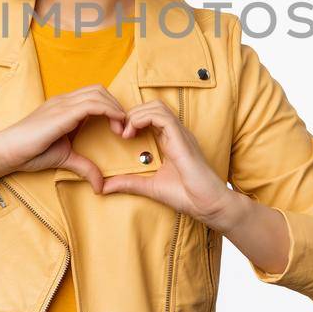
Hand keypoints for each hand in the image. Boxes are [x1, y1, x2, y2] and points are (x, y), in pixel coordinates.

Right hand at [0, 84, 124, 193]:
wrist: (7, 151)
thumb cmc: (30, 152)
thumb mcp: (65, 158)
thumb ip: (85, 167)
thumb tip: (100, 186)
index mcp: (64, 107)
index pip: (94, 95)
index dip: (111, 108)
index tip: (120, 129)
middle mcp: (64, 100)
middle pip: (100, 90)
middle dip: (117, 105)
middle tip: (124, 128)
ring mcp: (62, 104)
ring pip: (98, 93)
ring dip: (116, 109)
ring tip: (122, 130)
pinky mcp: (62, 112)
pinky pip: (93, 104)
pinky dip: (109, 112)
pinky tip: (115, 127)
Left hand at [101, 100, 246, 229]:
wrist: (209, 205)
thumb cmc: (187, 196)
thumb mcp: (150, 187)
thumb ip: (129, 183)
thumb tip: (104, 186)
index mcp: (170, 140)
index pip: (150, 115)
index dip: (132, 119)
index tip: (119, 134)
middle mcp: (175, 133)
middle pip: (152, 106)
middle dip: (131, 113)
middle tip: (119, 132)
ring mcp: (180, 134)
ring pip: (156, 107)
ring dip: (135, 115)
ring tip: (125, 133)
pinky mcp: (182, 139)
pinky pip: (162, 116)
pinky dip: (143, 119)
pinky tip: (132, 133)